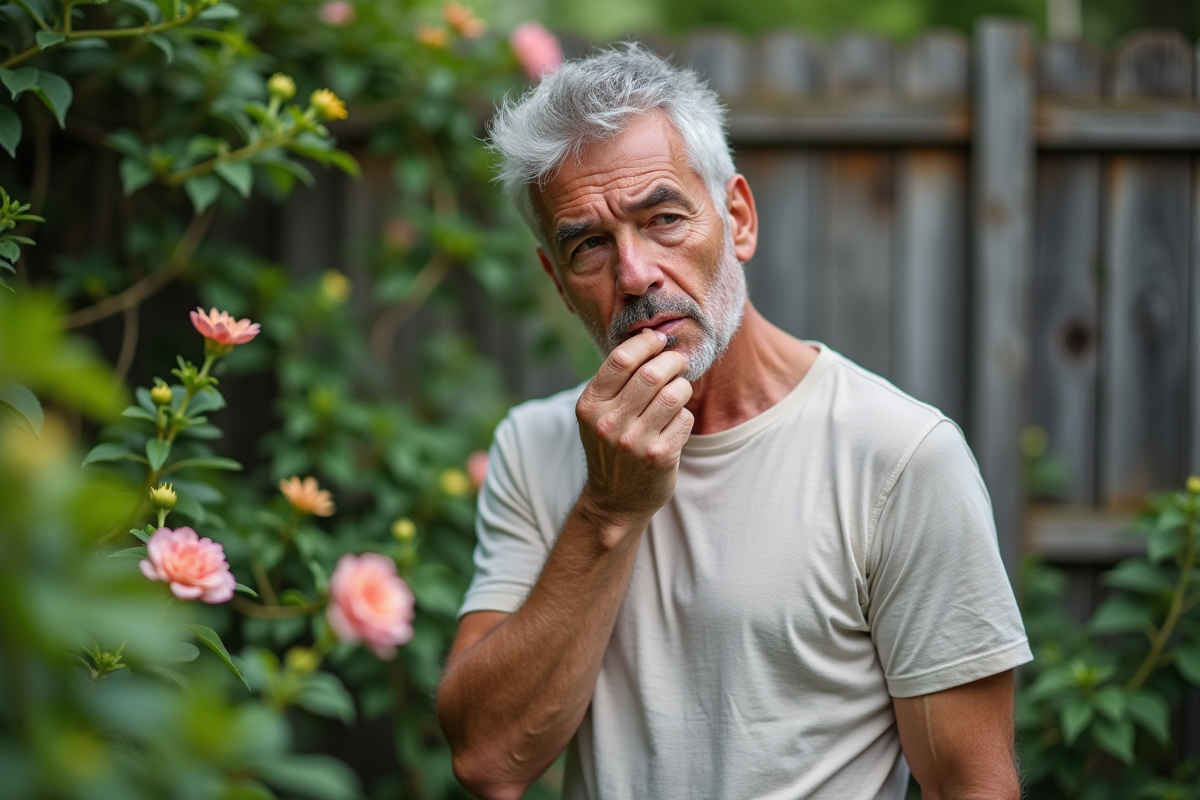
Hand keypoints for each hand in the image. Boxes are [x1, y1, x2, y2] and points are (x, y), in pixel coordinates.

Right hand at [575, 329, 693, 529]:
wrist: (614, 500)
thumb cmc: (611, 446)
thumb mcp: (599, 413)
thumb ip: (617, 381)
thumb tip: (651, 338)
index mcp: (590, 406)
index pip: (621, 359)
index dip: (646, 343)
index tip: (659, 340)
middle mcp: (609, 424)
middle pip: (652, 374)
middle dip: (672, 361)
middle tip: (679, 362)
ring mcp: (634, 442)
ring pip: (674, 394)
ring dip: (683, 387)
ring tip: (679, 391)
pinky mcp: (659, 457)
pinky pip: (685, 419)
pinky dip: (685, 416)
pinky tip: (675, 423)